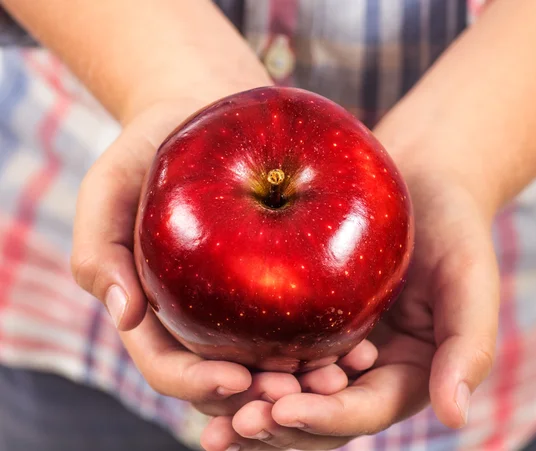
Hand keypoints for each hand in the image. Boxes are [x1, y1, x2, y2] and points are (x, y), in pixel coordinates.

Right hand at [70, 97, 377, 421]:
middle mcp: (201, 318)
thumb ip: (99, 246)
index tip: (239, 380)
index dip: (199, 385)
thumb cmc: (149, 148)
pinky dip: (330, 341)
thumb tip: (125, 312)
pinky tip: (359, 340)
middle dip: (266, 398)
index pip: (171, 368)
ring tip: (342, 373)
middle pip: (232, 380)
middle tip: (305, 390)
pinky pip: (308, 322)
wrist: (200, 113)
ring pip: (275, 363)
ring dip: (307, 382)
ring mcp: (243, 305)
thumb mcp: (109, 185)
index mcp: (155, 312)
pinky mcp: (283, 280)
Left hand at [200, 144, 500, 449]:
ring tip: (204, 406)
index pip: (362, 411)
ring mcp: (331, 346)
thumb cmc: (452, 225)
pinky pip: (269, 347)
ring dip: (248, 404)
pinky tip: (205, 358)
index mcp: (405, 374)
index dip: (322, 418)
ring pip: (285, 390)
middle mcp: (364, 370)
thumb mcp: (470, 279)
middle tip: (228, 427)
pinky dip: (241, 361)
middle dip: (274, 426)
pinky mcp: (304, 318)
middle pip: (316, 415)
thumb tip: (455, 416)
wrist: (419, 183)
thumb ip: (468, 346)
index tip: (277, 412)